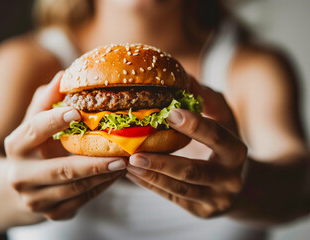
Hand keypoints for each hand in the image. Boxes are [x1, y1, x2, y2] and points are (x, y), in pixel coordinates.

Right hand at [5, 72, 125, 219]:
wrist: (18, 187)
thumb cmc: (34, 147)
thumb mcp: (35, 123)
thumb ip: (47, 101)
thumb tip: (63, 75)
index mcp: (15, 146)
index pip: (34, 129)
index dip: (55, 120)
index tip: (78, 111)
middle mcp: (19, 176)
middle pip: (61, 169)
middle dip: (94, 162)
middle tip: (121, 153)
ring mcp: (34, 199)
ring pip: (75, 188)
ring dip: (103, 175)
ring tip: (124, 162)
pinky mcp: (51, 214)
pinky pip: (82, 201)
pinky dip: (101, 188)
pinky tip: (114, 175)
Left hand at [126, 79, 246, 217]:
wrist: (240, 184)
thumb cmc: (225, 144)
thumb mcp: (224, 120)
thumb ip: (208, 99)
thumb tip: (185, 77)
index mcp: (237, 151)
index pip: (216, 137)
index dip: (193, 125)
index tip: (168, 112)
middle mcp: (230, 178)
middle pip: (193, 170)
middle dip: (162, 161)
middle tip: (135, 152)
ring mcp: (216, 199)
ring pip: (179, 188)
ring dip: (151, 175)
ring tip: (127, 163)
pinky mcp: (202, 211)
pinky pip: (173, 198)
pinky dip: (151, 186)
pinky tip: (133, 175)